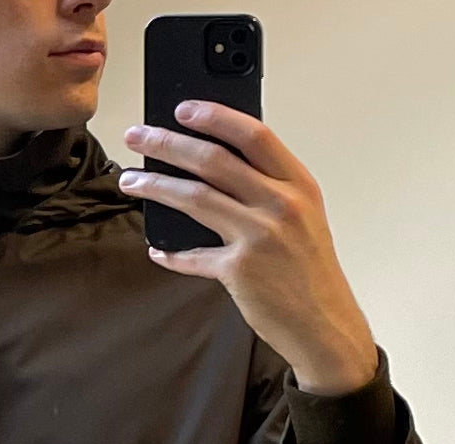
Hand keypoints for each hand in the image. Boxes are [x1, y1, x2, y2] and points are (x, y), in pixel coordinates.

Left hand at [119, 101, 378, 395]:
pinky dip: (171, 253)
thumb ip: (269, 190)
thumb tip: (215, 167)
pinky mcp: (239, 271)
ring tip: (130, 180)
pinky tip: (157, 249)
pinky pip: (192, 256)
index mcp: (298, 184)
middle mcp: (280, 205)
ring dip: (155, 186)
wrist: (324, 323)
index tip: (182, 108)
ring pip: (194, 198)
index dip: (215, 116)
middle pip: (213, 160)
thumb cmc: (310, 270)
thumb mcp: (303, 218)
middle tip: (137, 136)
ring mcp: (259, 237)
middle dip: (167, 143)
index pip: (253, 135)